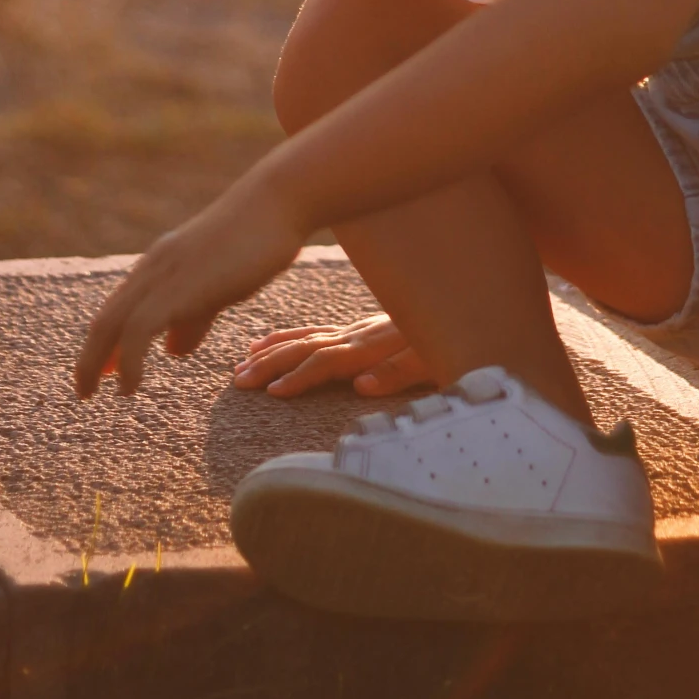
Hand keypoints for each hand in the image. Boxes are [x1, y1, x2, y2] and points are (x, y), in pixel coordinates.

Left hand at [74, 171, 301, 396]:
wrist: (277, 203)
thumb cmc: (258, 240)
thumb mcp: (220, 284)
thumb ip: (195, 315)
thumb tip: (172, 349)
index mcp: (161, 264)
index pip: (119, 307)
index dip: (105, 342)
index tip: (102, 371)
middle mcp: (154, 267)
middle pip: (105, 318)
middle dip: (89, 358)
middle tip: (84, 391)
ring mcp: (164, 274)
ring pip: (112, 324)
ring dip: (96, 362)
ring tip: (99, 394)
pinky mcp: (179, 286)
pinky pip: (137, 329)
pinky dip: (127, 360)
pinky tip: (130, 384)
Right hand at [233, 312, 430, 398]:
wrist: (459, 306)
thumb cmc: (448, 343)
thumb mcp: (434, 363)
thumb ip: (399, 373)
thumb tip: (361, 385)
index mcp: (374, 346)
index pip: (328, 361)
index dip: (300, 376)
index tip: (272, 392)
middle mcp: (358, 335)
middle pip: (307, 347)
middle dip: (271, 363)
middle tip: (239, 380)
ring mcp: (354, 329)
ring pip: (304, 337)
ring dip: (271, 350)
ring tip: (241, 364)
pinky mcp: (354, 328)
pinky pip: (312, 330)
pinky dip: (286, 336)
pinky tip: (263, 342)